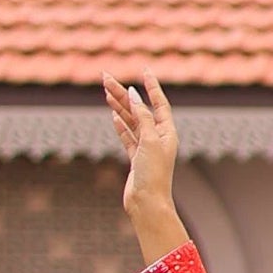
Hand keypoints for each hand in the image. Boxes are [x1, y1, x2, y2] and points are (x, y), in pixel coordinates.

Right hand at [102, 68, 185, 258]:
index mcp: (167, 133)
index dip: (151, 86)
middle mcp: (158, 139)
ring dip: (119, 106)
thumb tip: (133, 95)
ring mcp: (146, 148)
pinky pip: (127, 136)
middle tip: (106, 77)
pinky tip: (113, 113)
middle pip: (139, 110)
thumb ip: (141, 116)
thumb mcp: (149, 140)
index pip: (159, 103)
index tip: (144, 70)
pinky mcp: (135, 159)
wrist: (147, 203)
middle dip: (123, 94)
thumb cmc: (153, 173)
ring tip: (105, 90)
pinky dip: (120, 125)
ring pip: (131, 121)